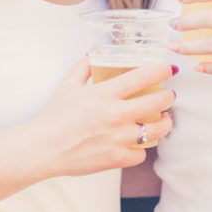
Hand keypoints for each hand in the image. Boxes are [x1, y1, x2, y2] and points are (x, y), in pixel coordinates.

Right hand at [30, 57, 174, 176]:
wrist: (43, 148)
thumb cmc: (54, 116)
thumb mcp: (68, 84)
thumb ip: (84, 66)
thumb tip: (94, 53)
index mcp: (105, 93)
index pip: (143, 76)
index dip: (161, 71)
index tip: (167, 69)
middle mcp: (115, 114)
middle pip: (157, 102)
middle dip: (168, 96)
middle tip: (168, 95)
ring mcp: (118, 138)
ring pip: (157, 129)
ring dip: (164, 122)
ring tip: (164, 119)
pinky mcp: (116, 158)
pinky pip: (141, 153)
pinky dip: (141, 148)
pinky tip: (138, 142)